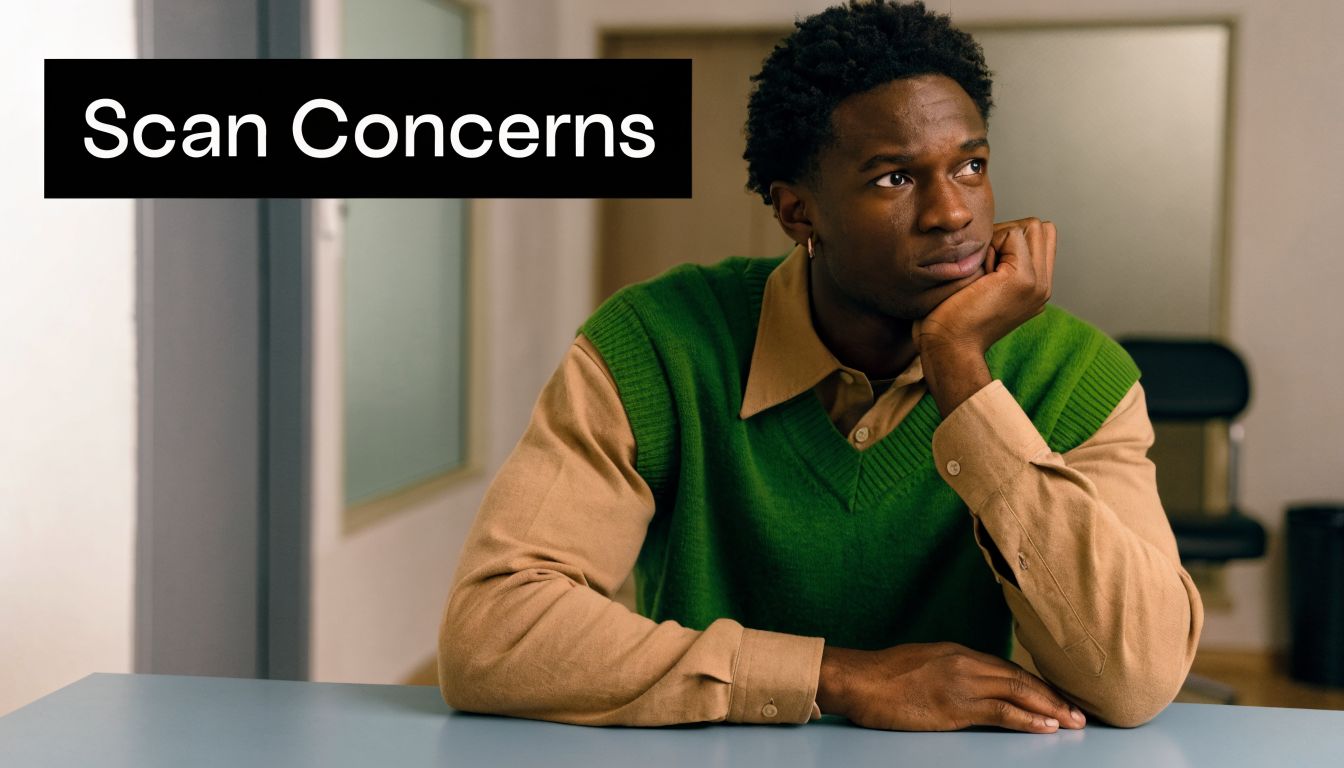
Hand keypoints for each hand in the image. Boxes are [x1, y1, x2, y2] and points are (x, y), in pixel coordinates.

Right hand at [815, 642, 1085, 732]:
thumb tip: (969, 684)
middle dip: (1053, 696)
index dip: (1037, 684)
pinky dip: (1027, 718)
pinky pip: (1000, 713)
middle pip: (1020, 679)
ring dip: (1050, 708)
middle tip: (1080, 712)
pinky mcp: (955, 707)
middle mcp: (966, 663)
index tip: (1058, 696)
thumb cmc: (881, 675)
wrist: (858, 680)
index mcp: (958, 652)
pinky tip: (1046, 725)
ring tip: (1073, 721)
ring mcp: (962, 684)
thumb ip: (949, 671)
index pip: (1008, 669)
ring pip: (1018, 693)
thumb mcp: (922, 663)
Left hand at [915, 217, 1055, 357]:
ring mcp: (1038, 284)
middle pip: (1040, 228)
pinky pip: (1013, 233)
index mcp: (1035, 288)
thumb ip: (999, 262)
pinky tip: (977, 276)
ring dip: (999, 238)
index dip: (1008, 238)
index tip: (984, 265)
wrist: (948, 347)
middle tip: (983, 264)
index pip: (1040, 237)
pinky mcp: (1024, 280)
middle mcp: (1043, 286)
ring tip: (980, 271)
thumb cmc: (950, 317)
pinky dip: (989, 245)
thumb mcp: (981, 285)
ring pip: (1032, 226)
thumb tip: (995, 231)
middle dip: (1008, 232)